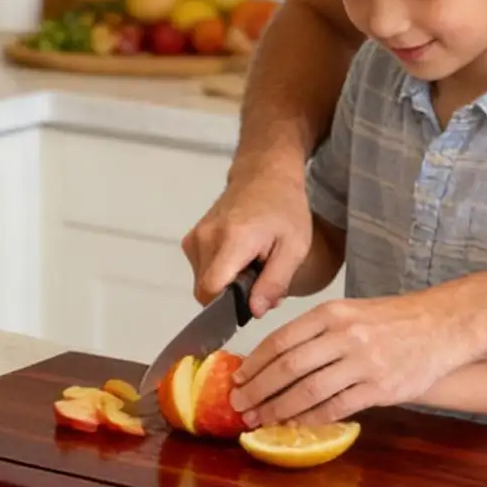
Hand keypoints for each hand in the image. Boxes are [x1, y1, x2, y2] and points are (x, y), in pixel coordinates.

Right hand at [182, 168, 312, 314]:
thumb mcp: (295, 247)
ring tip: (251, 267)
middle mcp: (206, 238)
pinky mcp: (191, 239)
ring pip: (202, 282)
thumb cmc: (285, 209)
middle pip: (206, 290)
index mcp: (232, 240)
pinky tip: (238, 260)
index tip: (250, 302)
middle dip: (231, 296)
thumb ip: (275, 282)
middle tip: (259, 281)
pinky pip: (200, 270)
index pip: (210, 289)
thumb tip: (254, 311)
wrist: (265, 175)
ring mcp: (195, 237)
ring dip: (225, 285)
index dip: (227, 306)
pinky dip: (218, 273)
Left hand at [232, 294, 476, 427]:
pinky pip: (336, 408)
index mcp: (333, 313)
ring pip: (308, 391)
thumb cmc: (393, 320)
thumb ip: (316, 332)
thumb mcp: (351, 311)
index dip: (255, 362)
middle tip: (239, 404)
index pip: (281, 339)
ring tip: (260, 419)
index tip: (238, 378)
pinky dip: (311, 418)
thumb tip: (275, 359)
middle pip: (288, 367)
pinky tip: (295, 423)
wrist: (443, 325)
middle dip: (258, 389)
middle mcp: (345, 335)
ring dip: (278, 409)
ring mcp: (364, 363)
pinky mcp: (380, 388)